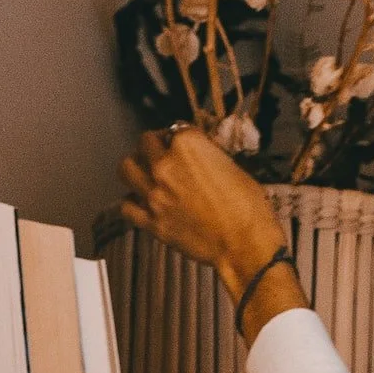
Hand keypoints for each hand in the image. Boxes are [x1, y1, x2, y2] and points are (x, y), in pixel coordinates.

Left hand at [119, 127, 290, 298]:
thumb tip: (197, 158)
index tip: (181, 145)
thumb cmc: (247, 207)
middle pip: (145, 143)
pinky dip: (131, 202)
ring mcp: (155, 194)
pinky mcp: (151, 221)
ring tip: (144, 173)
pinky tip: (140, 202)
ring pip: (126, 168)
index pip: (173, 129)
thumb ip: (206, 156)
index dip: (178, 137)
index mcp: (188, 145)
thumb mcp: (232, 167)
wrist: (244, 244)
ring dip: (135, 167)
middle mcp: (165, 165)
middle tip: (160, 155)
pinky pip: (126, 206)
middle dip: (153, 147)